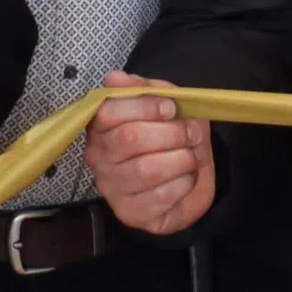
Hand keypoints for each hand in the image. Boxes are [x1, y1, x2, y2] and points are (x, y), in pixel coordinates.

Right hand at [91, 75, 215, 235]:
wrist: (190, 180)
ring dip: (180, 159)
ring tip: (191, 156)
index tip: (171, 108)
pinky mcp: (130, 214)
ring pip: (146, 170)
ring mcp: (112, 188)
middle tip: (191, 134)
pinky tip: (186, 178)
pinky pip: (160, 196)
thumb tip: (115, 78)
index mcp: (101, 128)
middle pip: (130, 139)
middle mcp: (99, 158)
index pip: (108, 112)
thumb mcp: (166, 106)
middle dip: (171, 133)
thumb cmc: (172, 140)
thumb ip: (145, 89)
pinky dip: (183, 183)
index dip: (145, 107)